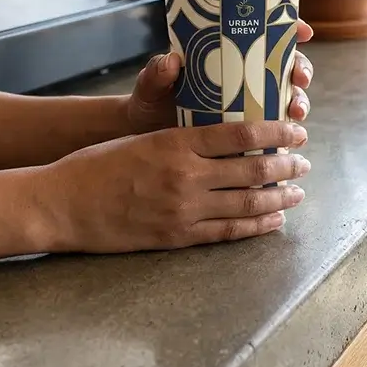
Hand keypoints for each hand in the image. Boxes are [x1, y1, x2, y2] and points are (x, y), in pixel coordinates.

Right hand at [40, 121, 309, 253]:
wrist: (62, 204)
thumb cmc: (96, 164)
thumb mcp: (141, 137)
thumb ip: (182, 138)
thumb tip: (223, 135)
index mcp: (176, 142)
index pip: (239, 133)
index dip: (274, 131)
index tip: (296, 130)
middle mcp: (186, 175)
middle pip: (251, 169)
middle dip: (285, 165)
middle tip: (304, 161)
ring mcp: (184, 209)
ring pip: (246, 203)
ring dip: (278, 197)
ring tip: (297, 192)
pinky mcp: (177, 236)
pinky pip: (227, 233)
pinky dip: (255, 227)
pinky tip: (273, 221)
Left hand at [126, 20, 314, 134]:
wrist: (145, 139)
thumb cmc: (150, 103)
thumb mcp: (151, 86)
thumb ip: (157, 74)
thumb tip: (170, 60)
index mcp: (224, 55)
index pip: (263, 34)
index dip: (289, 29)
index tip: (304, 32)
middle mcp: (242, 76)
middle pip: (284, 65)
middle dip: (301, 69)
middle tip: (300, 79)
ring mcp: (248, 103)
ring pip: (286, 96)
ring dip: (299, 102)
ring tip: (297, 112)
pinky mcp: (247, 132)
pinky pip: (274, 130)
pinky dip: (286, 134)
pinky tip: (289, 141)